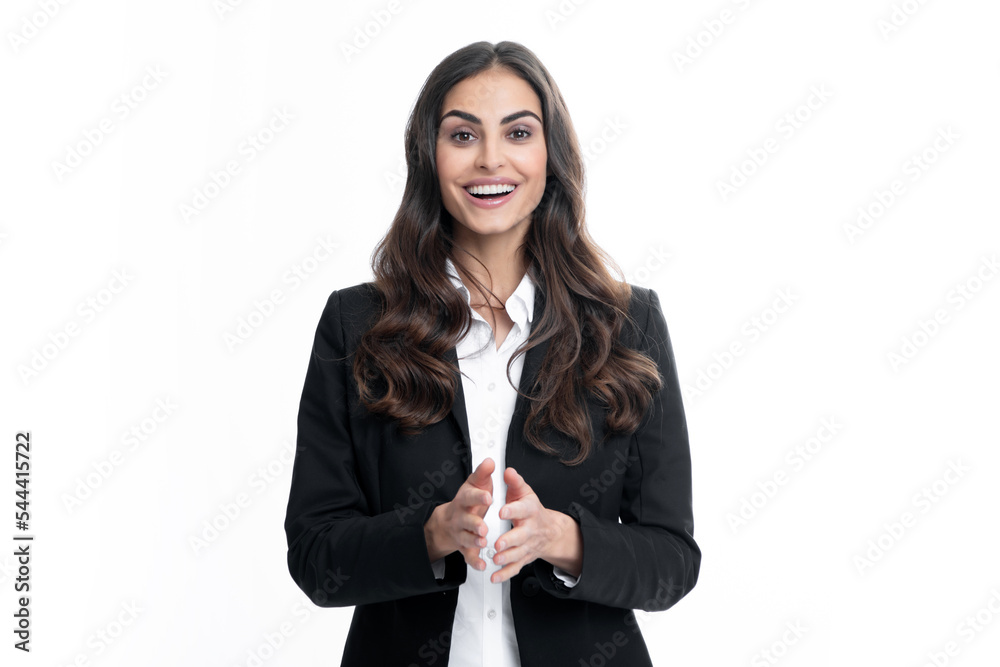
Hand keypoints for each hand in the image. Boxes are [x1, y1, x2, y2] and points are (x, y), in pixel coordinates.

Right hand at [425, 458, 494, 569]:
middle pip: (466, 520)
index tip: (489, 496)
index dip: (478, 497)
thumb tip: (490, 461)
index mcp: (464, 500)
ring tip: (483, 541)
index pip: (469, 496)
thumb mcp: (474, 484)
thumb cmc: (467, 501)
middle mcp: (461, 517)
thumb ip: (482, 474)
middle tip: (483, 526)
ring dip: (474, 540)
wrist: (448, 521)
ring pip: (466, 538)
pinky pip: (468, 555)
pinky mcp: (464, 546)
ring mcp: (461, 533)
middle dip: (474, 523)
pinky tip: (483, 564)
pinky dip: (475, 561)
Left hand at [491, 467, 577, 583]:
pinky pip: (515, 567)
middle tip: (498, 543)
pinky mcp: (524, 558)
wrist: (550, 531)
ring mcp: (527, 545)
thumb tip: (507, 471)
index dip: (512, 510)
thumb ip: (515, 482)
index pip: (522, 509)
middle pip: (521, 536)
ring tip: (496, 559)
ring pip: (518, 553)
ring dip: (507, 558)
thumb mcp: (525, 492)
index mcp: (529, 510)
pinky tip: (495, 577)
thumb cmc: (531, 510)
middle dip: (510, 540)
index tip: (501, 511)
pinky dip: (505, 574)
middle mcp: (530, 529)